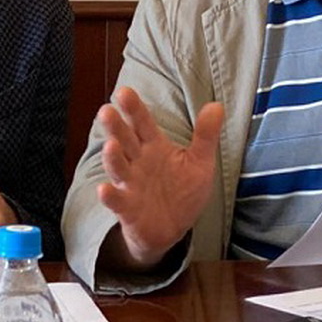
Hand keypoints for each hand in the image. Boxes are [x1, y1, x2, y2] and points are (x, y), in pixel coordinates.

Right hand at [96, 86, 223, 270]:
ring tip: (110, 145)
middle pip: (125, 140)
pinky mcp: (127, 209)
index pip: (142, 123)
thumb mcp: (200, 162)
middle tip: (106, 110)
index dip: (133, 108)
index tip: (123, 92)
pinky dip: (109, 196)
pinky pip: (116, 201)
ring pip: (118, 167)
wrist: (173, 229)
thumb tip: (217, 105)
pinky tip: (104, 189)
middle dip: (115, 126)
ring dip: (112, 157)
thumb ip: (206, 134)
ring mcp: (130, 184)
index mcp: (154, 146)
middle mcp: (138, 162)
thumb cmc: (183, 191)